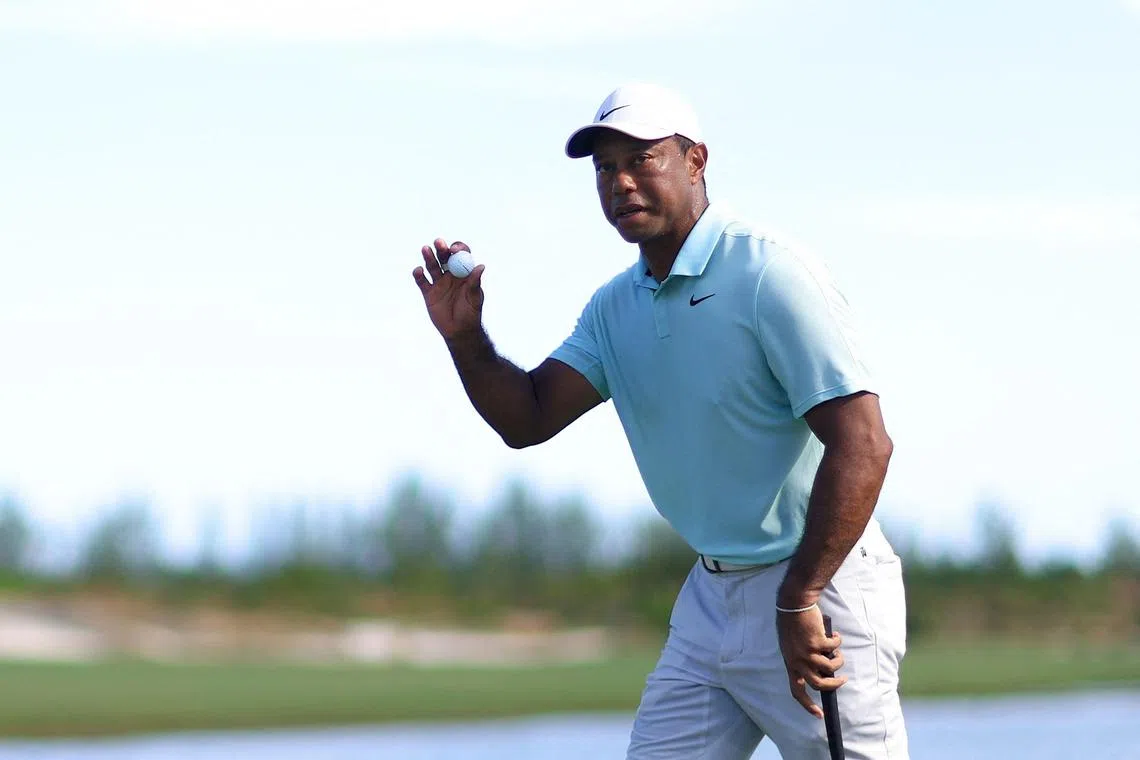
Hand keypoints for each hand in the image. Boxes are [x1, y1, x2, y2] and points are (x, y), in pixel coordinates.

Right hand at [412, 238, 485, 340]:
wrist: (459, 331)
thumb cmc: (471, 314)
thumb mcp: (475, 299)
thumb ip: (475, 283)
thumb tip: (480, 266)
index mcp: (464, 273)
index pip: (461, 256)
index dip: (458, 250)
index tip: (454, 250)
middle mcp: (451, 274)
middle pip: (445, 257)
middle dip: (442, 249)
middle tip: (438, 243)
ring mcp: (439, 282)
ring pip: (432, 266)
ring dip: (428, 257)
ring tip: (425, 249)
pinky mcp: (428, 292)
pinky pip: (422, 281)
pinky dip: (419, 275)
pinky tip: (419, 271)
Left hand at [776, 603, 846, 717]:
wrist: (793, 604)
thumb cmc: (793, 624)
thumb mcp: (792, 646)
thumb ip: (802, 659)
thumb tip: (822, 670)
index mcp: (790, 663)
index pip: (796, 690)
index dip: (807, 705)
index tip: (819, 714)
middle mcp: (798, 661)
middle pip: (819, 684)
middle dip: (834, 684)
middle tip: (843, 679)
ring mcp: (807, 652)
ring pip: (831, 667)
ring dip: (839, 661)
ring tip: (838, 652)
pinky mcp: (817, 642)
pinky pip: (834, 648)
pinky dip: (837, 642)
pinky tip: (834, 634)